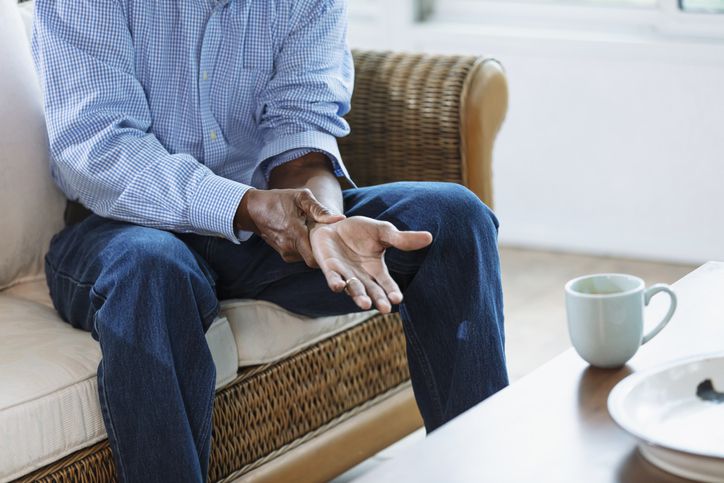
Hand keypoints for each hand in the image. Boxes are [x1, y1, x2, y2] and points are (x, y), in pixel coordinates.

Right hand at [235, 188, 343, 266]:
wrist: (254, 209)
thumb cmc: (279, 200)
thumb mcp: (300, 198)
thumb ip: (320, 210)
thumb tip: (339, 219)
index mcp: (296, 234)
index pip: (315, 259)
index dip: (326, 254)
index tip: (333, 243)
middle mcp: (289, 248)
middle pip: (313, 260)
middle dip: (321, 251)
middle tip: (327, 237)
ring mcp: (285, 252)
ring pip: (306, 257)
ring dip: (312, 248)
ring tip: (315, 234)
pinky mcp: (283, 253)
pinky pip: (300, 255)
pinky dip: (305, 248)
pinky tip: (306, 236)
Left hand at [310, 216, 432, 312]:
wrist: (333, 224)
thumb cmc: (360, 231)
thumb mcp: (383, 231)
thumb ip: (402, 239)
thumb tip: (429, 237)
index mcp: (376, 270)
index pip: (386, 284)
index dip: (391, 291)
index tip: (398, 299)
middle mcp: (362, 276)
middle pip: (371, 291)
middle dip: (378, 300)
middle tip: (384, 308)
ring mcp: (345, 273)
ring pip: (353, 288)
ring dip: (358, 295)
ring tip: (364, 303)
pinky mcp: (329, 268)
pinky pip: (333, 277)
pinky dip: (336, 282)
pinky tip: (338, 286)